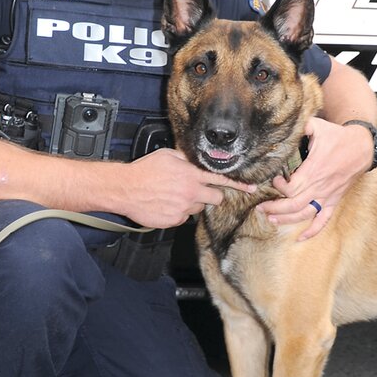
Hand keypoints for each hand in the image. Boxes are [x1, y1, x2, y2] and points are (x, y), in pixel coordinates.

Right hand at [124, 148, 252, 228]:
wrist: (125, 189)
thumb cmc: (144, 171)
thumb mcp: (167, 156)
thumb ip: (186, 159)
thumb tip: (194, 159)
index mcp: (191, 175)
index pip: (222, 180)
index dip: (238, 185)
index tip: (251, 188)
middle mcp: (191, 192)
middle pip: (216, 198)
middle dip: (212, 195)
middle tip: (199, 191)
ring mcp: (183, 208)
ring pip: (199, 208)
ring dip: (193, 203)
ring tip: (175, 196)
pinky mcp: (174, 220)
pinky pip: (184, 218)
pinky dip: (178, 212)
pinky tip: (166, 204)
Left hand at [259, 118, 372, 240]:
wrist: (361, 147)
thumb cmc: (338, 137)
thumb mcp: (317, 126)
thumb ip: (301, 126)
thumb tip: (285, 124)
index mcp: (313, 170)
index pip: (291, 188)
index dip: (279, 188)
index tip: (273, 180)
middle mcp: (319, 187)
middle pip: (293, 206)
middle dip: (274, 208)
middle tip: (260, 208)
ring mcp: (327, 196)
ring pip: (304, 215)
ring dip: (286, 220)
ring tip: (271, 219)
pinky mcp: (334, 200)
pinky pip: (324, 220)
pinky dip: (312, 231)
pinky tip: (301, 238)